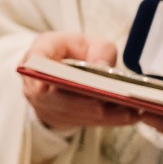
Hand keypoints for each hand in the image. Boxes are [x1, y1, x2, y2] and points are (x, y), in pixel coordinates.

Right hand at [22, 31, 138, 131]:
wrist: (66, 71)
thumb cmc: (76, 52)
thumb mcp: (90, 42)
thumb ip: (99, 51)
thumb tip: (101, 67)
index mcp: (39, 54)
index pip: (34, 63)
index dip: (39, 75)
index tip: (46, 86)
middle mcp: (35, 82)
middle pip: (52, 96)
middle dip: (80, 102)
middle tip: (105, 103)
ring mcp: (44, 104)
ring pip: (69, 113)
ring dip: (98, 115)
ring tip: (128, 111)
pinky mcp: (59, 118)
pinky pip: (82, 122)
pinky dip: (106, 120)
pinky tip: (128, 117)